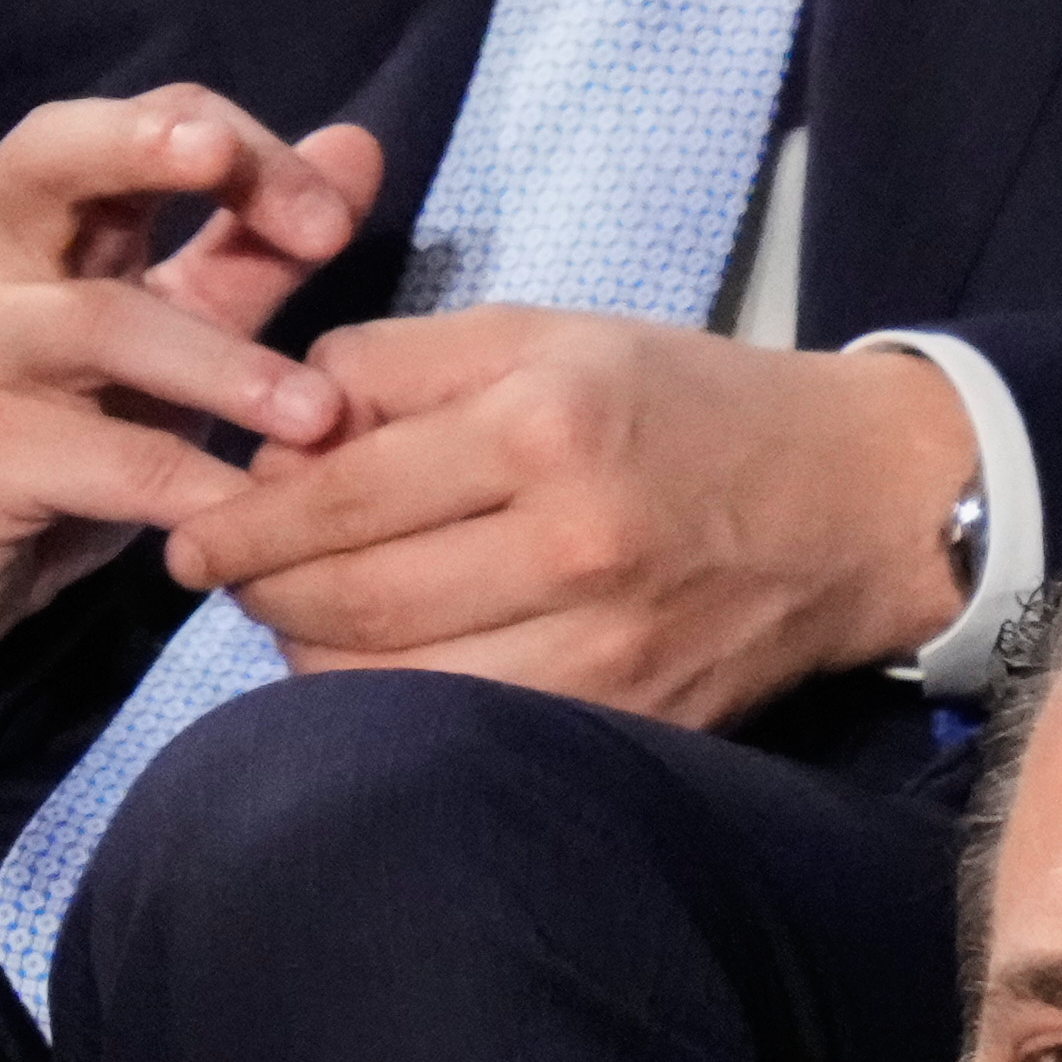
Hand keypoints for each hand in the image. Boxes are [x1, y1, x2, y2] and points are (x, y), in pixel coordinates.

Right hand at [0, 87, 378, 665]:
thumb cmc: (54, 422)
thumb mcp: (161, 326)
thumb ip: (251, 245)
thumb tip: (356, 148)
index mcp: (33, 219)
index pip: (124, 128)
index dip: (234, 148)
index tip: (333, 217)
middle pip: (52, 161)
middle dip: (155, 152)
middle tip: (294, 212)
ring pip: (96, 324)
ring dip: (225, 366)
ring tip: (322, 414)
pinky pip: (105, 467)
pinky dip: (198, 492)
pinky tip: (270, 519)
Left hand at [169, 309, 976, 728]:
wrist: (863, 505)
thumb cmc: (695, 406)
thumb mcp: (550, 335)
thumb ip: (401, 365)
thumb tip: (281, 428)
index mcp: (546, 430)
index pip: (335, 491)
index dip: (241, 520)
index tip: (198, 530)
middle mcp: (573, 544)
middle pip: (347, 596)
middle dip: (259, 592)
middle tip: (230, 576)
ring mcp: (607, 647)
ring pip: (391, 681)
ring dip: (313, 656)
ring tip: (301, 618)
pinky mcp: (632, 715)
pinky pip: (467, 727)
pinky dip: (396, 708)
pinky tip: (383, 669)